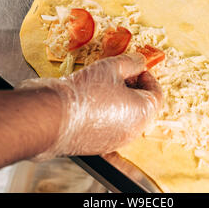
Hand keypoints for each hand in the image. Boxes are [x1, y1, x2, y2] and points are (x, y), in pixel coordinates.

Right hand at [20, 54, 161, 158]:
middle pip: (142, 106)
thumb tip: (140, 61)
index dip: (147, 76)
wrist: (52, 117)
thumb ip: (131, 62)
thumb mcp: (112, 66)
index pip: (156, 93)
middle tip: (118, 73)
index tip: (135, 66)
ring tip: (101, 84)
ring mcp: (115, 141)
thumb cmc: (84, 92)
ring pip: (125, 116)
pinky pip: (110, 126)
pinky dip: (105, 113)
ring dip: (119, 99)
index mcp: (142, 112)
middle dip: (133, 87)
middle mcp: (133, 131)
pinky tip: (90, 99)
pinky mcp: (98, 146)